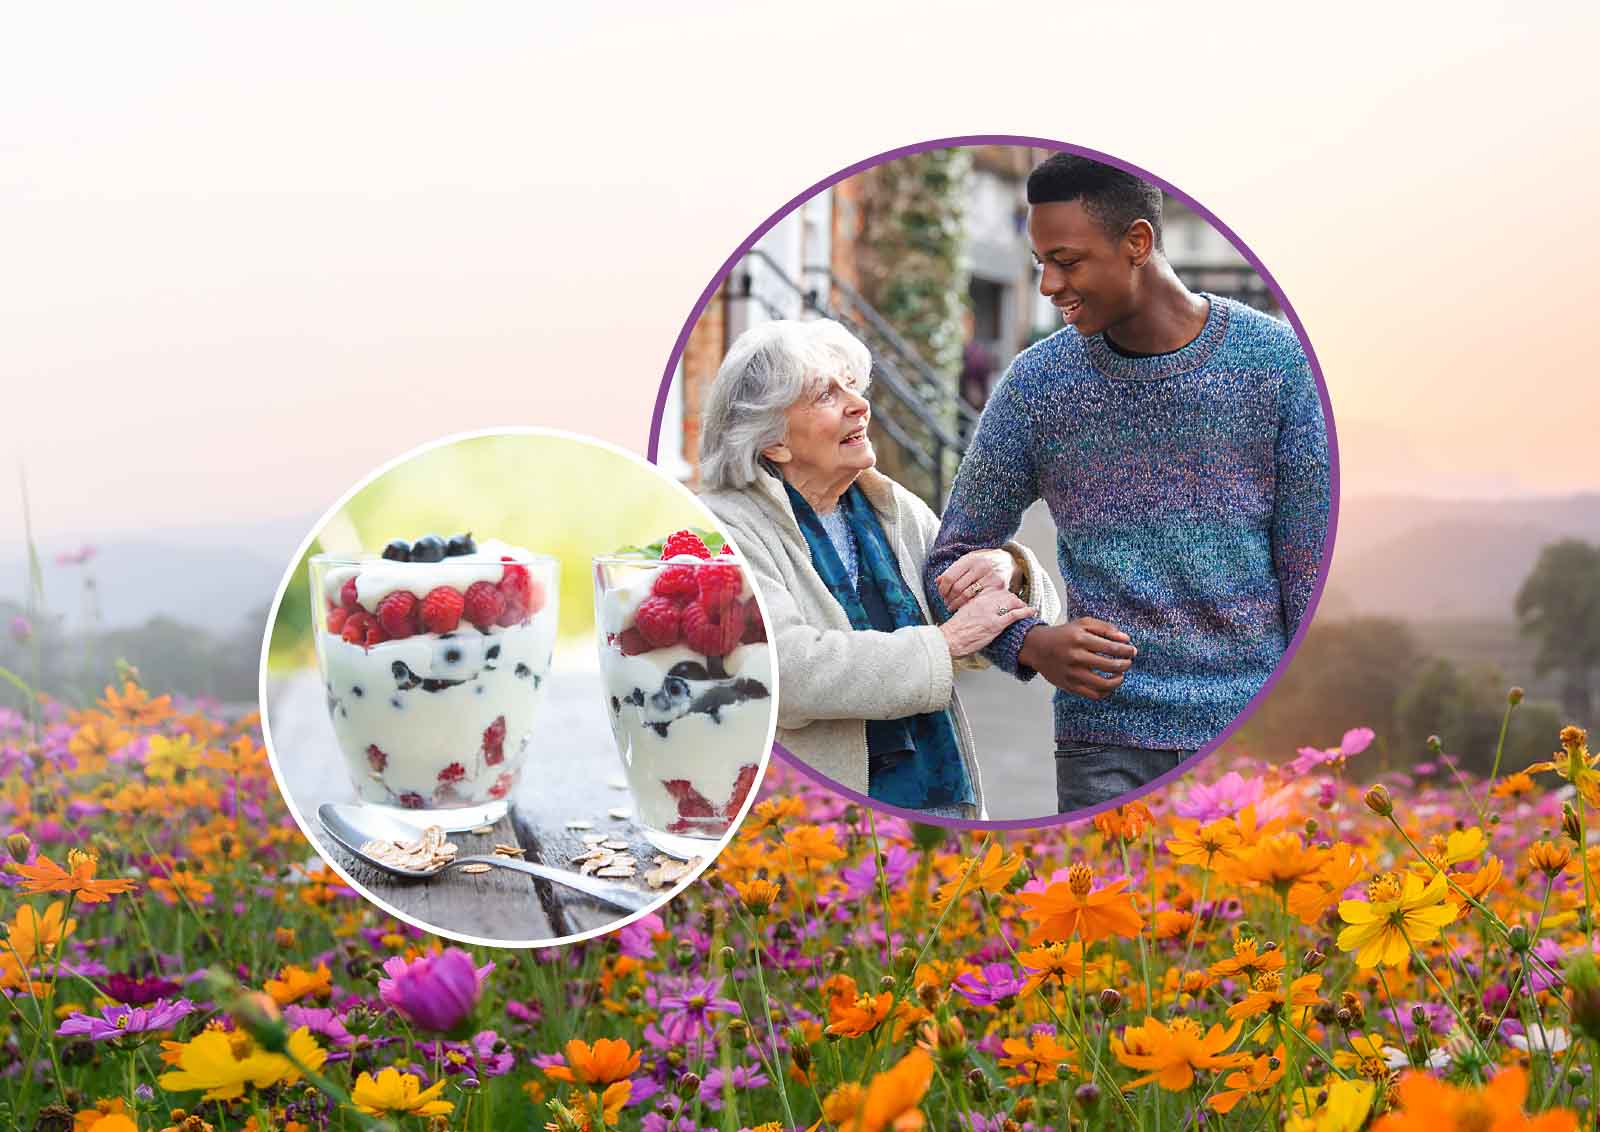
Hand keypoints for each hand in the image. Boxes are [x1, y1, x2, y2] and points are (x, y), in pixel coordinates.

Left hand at [936, 549, 1015, 611]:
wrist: (1009, 561)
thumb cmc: (984, 562)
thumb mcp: (968, 561)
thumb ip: (953, 570)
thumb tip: (938, 581)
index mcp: (969, 559)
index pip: (949, 577)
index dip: (942, 589)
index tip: (941, 594)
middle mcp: (980, 567)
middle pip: (957, 588)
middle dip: (948, 598)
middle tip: (946, 603)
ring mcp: (990, 577)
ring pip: (967, 596)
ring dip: (956, 604)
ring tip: (953, 606)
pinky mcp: (998, 587)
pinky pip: (979, 600)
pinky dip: (969, 605)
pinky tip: (966, 607)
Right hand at [938, 589, 1037, 657]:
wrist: (949, 639)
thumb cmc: (954, 631)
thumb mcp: (963, 614)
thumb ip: (973, 609)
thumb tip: (979, 613)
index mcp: (976, 599)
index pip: (996, 591)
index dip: (1005, 595)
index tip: (1008, 599)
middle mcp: (985, 603)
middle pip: (1006, 595)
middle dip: (1015, 600)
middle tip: (1019, 605)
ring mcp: (991, 613)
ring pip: (1012, 602)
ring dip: (1021, 605)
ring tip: (1027, 609)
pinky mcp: (996, 624)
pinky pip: (1014, 615)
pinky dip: (1025, 612)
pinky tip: (1031, 611)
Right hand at [1016, 617, 1136, 699]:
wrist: (1037, 647)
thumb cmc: (1064, 635)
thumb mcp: (1083, 624)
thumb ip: (1105, 628)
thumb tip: (1126, 639)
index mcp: (1080, 639)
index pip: (1112, 648)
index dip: (1127, 651)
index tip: (1132, 651)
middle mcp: (1076, 657)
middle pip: (1110, 666)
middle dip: (1125, 664)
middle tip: (1128, 662)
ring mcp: (1072, 674)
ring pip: (1103, 684)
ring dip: (1118, 680)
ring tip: (1120, 675)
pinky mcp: (1069, 686)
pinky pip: (1093, 695)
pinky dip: (1105, 692)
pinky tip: (1108, 684)